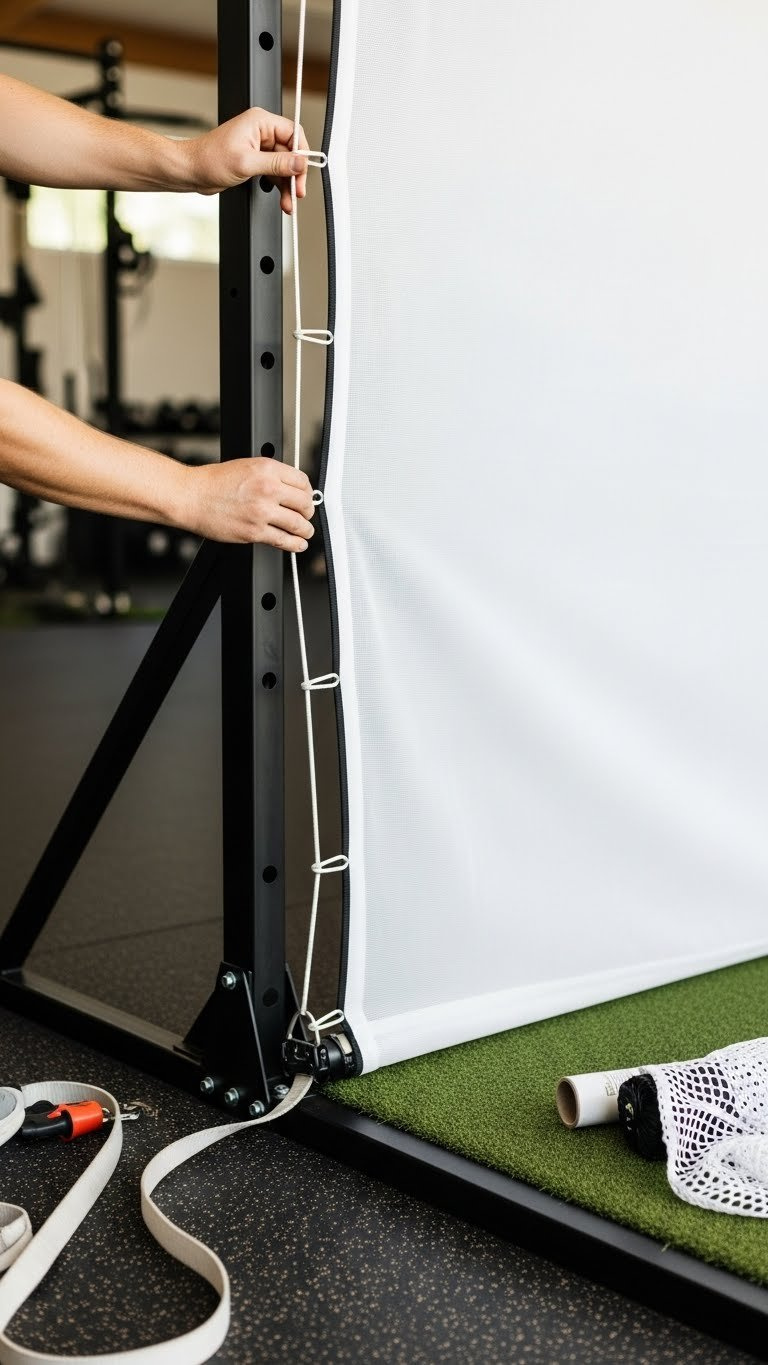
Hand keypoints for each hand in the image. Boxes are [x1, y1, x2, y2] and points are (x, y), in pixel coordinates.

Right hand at [184, 458, 315, 548]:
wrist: (191, 496)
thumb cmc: (212, 483)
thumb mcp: (247, 466)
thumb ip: (270, 476)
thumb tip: (290, 489)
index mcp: (267, 469)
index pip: (303, 482)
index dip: (307, 492)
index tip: (306, 498)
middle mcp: (268, 489)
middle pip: (304, 503)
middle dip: (308, 512)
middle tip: (306, 515)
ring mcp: (262, 512)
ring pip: (298, 524)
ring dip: (305, 530)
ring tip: (305, 532)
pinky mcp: (255, 532)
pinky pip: (284, 541)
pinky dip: (295, 545)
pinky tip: (298, 544)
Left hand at [185, 108, 309, 211]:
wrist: (190, 171)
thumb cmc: (209, 160)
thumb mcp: (247, 163)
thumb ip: (277, 163)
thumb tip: (299, 162)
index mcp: (260, 121)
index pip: (293, 133)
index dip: (301, 154)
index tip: (302, 173)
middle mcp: (260, 131)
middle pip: (290, 152)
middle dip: (294, 175)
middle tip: (297, 192)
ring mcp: (258, 146)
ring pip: (283, 165)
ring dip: (287, 185)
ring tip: (288, 202)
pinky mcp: (254, 160)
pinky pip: (273, 172)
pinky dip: (278, 186)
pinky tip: (281, 198)